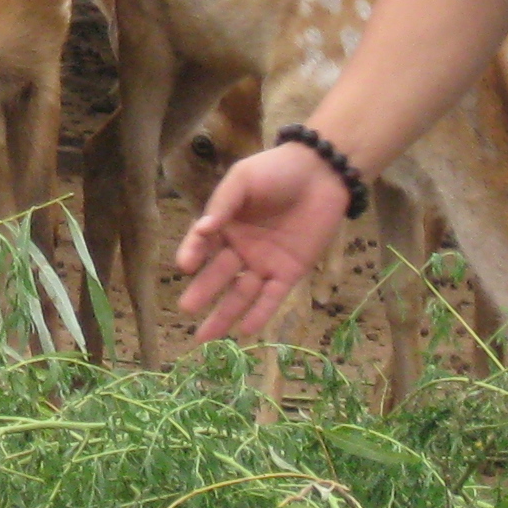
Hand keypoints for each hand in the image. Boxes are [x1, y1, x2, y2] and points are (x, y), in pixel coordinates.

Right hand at [174, 143, 354, 344]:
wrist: (323, 171)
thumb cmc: (277, 170)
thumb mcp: (243, 180)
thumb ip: (223, 204)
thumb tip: (202, 230)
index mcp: (225, 225)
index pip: (203, 245)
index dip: (193, 254)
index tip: (185, 266)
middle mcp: (241, 248)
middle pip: (219, 275)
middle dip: (203, 292)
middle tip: (187, 308)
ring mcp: (265, 263)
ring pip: (241, 293)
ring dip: (225, 314)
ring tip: (206, 336)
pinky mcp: (290, 272)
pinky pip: (272, 297)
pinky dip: (260, 313)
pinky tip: (245, 330)